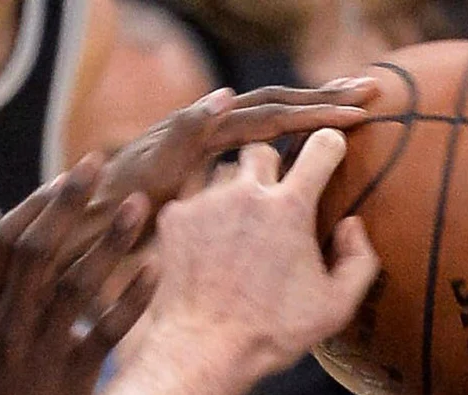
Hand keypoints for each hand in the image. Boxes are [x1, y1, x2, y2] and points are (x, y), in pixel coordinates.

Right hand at [0, 154, 157, 394]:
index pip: (4, 240)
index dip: (35, 203)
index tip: (67, 176)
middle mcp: (10, 322)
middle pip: (41, 249)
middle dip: (70, 203)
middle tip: (99, 163)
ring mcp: (43, 348)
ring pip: (79, 283)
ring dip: (110, 243)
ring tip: (141, 206)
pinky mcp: (73, 376)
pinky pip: (106, 330)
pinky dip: (131, 300)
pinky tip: (154, 269)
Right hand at [95, 81, 378, 212]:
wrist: (94, 228)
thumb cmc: (152, 227)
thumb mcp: (209, 214)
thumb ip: (242, 205)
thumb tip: (288, 220)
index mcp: (226, 141)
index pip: (283, 118)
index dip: (322, 112)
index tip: (365, 109)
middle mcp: (211, 130)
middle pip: (277, 108)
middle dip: (325, 100)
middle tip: (372, 92)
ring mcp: (186, 138)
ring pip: (245, 114)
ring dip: (291, 107)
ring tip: (334, 106)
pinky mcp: (157, 158)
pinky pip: (181, 132)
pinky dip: (199, 117)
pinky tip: (219, 105)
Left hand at [145, 128, 380, 373]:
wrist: (201, 349)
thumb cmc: (271, 333)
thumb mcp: (335, 308)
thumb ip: (359, 260)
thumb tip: (352, 224)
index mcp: (290, 208)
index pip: (320, 147)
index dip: (329, 144)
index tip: (329, 151)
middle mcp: (246, 193)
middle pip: (263, 149)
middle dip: (271, 167)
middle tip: (273, 197)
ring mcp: (206, 202)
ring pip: (223, 171)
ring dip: (233, 189)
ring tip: (237, 226)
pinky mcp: (174, 218)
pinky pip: (192, 198)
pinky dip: (203, 214)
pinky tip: (207, 245)